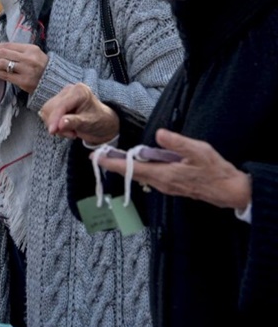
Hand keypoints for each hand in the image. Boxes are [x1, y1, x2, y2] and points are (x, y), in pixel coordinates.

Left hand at [0, 42, 48, 93]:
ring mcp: (26, 70)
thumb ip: (17, 50)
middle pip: (4, 53)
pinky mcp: (23, 81)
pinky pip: (5, 75)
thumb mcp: (33, 53)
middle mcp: (28, 58)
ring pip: (3, 64)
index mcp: (31, 49)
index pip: (8, 45)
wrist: (52, 80)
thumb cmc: (40, 64)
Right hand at [40, 82, 119, 142]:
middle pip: (50, 108)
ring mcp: (61, 96)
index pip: (61, 105)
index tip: (52, 131)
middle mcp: (68, 90)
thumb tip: (60, 124)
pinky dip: (54, 124)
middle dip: (56, 124)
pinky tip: (65, 127)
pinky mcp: (56, 102)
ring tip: (70, 132)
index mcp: (79, 91)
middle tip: (71, 134)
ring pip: (46, 111)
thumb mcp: (89, 123)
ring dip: (55, 125)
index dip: (55, 118)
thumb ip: (75, 122)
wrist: (101, 122)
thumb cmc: (99, 121)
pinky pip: (47, 114)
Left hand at [97, 129, 252, 210]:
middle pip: (132, 172)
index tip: (96, 159)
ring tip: (112, 157)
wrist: (231, 192)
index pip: (132, 168)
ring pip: (140, 175)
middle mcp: (161, 183)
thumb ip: (177, 142)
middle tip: (97, 156)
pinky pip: (150, 176)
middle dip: (114, 164)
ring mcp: (167, 186)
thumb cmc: (216, 171)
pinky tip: (138, 163)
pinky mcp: (172, 186)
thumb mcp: (199, 151)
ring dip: (126, 167)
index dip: (113, 163)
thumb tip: (159, 133)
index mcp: (164, 174)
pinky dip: (139, 169)